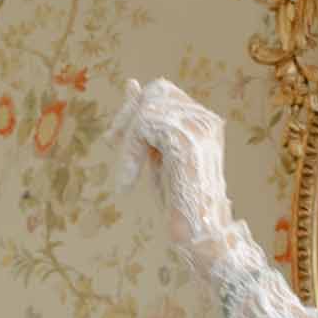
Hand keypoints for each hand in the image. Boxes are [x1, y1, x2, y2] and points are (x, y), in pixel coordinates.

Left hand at [112, 78, 233, 258]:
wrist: (198, 233)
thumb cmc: (179, 201)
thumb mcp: (157, 152)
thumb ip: (146, 123)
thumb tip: (131, 83)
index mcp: (203, 120)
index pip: (161, 91)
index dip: (133, 110)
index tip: (114, 138)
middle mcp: (205, 119)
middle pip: (155, 92)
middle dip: (128, 117)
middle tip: (112, 145)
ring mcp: (199, 128)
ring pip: (148, 109)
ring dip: (128, 140)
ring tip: (126, 174)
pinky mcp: (186, 141)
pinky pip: (145, 126)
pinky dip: (130, 154)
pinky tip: (128, 182)